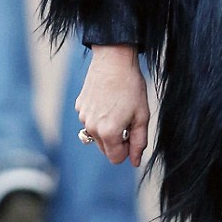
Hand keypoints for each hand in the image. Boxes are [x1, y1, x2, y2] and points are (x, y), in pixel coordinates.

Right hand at [75, 44, 148, 165]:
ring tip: (118, 107)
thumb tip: (135, 162)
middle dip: (117, 140)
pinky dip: (99, 116)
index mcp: (108, 133)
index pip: (116, 158)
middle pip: (105, 149)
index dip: (128, 149)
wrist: (114, 59)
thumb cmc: (131, 87)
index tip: (133, 133)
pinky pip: (90, 120)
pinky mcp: (79, 106)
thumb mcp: (142, 115)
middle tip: (128, 119)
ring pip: (97, 134)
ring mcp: (83, 117)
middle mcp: (92, 128)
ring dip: (107, 128)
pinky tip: (107, 99)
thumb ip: (139, 142)